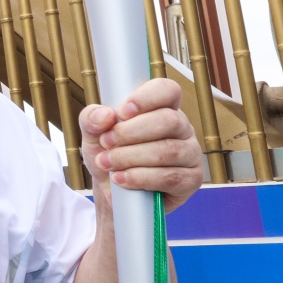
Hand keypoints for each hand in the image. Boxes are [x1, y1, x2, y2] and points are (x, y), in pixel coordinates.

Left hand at [78, 77, 202, 213]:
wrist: (111, 192)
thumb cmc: (108, 154)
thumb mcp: (93, 134)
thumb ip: (92, 119)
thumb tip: (104, 115)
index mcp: (161, 108)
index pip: (168, 90)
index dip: (147, 97)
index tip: (122, 112)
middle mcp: (181, 128)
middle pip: (168, 120)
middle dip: (131, 133)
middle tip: (107, 142)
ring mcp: (190, 154)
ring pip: (168, 151)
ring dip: (131, 157)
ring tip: (108, 163)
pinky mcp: (190, 180)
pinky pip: (171, 177)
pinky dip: (141, 178)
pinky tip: (122, 179)